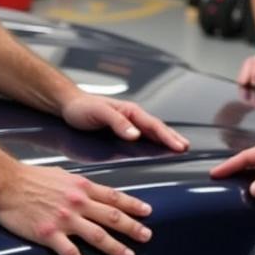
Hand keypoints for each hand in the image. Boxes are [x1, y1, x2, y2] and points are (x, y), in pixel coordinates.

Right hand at [0, 161, 153, 254]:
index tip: (147, 212)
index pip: (114, 197)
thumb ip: (78, 185)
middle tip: (147, 236)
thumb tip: (89, 190)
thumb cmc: (31, 177)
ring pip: (97, 236)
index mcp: (82, 187)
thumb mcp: (62, 175)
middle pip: (111, 217)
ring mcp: (65, 219)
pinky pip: (69, 253)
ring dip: (115, 248)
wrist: (6, 183)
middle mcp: (78, 203)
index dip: (133, 205)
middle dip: (132, 227)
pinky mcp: (49, 234)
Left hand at [61, 93, 188, 151]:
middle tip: (186, 148)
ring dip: (166, 139)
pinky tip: (158, 148)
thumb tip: (136, 135)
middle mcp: (133, 117)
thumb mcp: (99, 113)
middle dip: (173, 137)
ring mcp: (129, 124)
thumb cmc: (82, 108)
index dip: (168, 137)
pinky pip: (144, 137)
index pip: (154, 125)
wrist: (68, 106)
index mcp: (130, 111)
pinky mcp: (123, 131)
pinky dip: (155, 142)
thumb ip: (117, 123)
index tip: (180, 146)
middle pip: (158, 128)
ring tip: (179, 147)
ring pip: (153, 132)